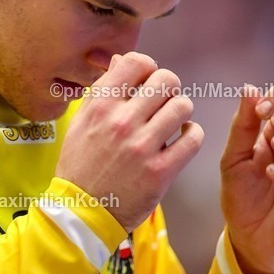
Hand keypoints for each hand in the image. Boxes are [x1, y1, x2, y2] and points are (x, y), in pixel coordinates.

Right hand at [56, 52, 203, 231]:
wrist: (82, 212)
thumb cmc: (80, 166)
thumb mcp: (81, 122)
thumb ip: (102, 91)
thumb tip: (121, 61)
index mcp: (100, 106)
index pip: (137, 62)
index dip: (148, 68)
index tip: (147, 82)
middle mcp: (122, 122)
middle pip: (166, 80)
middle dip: (168, 89)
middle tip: (163, 103)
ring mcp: (142, 147)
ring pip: (183, 106)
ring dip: (181, 112)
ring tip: (172, 123)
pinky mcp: (160, 171)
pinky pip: (193, 138)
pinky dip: (193, 135)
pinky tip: (182, 139)